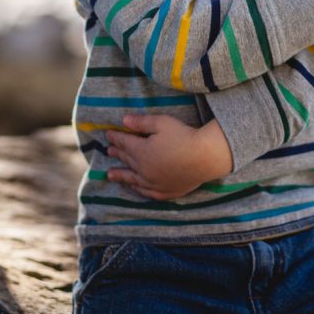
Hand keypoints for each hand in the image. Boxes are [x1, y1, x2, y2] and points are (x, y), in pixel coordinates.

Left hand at [106, 116, 233, 200]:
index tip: (108, 134)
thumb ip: (141, 122)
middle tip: (109, 151)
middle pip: (128, 160)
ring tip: (110, 175)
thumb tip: (124, 121)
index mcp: (142, 152)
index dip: (115, 137)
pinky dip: (138, 189)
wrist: (206, 157)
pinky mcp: (166, 191)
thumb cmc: (184, 136)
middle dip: (117, 154)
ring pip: (133, 179)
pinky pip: (147, 192)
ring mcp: (154, 183)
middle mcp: (144, 169)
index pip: (124, 143)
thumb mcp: (161, 123)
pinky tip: (134, 187)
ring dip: (121, 175)